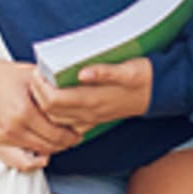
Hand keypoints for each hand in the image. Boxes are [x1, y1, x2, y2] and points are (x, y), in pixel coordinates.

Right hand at [0, 59, 79, 171]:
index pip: (58, 132)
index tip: (76, 131)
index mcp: (24, 110)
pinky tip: (38, 155)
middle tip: (70, 137)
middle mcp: (13, 128)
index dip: (71, 133)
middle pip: (50, 145)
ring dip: (50, 150)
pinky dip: (31, 162)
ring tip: (55, 143)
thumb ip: (50, 86)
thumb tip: (70, 93)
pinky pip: (17, 163)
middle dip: (65, 142)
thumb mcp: (29, 74)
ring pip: (37, 155)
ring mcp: (1, 139)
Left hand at [29, 58, 152, 133]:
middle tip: (35, 76)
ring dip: (44, 104)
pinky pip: (66, 123)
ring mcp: (90, 118)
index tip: (37, 72)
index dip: (40, 87)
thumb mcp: (126, 70)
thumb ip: (104, 71)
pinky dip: (55, 114)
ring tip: (42, 85)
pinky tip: (54, 99)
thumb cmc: (141, 78)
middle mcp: (89, 113)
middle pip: (49, 111)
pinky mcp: (92, 119)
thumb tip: (82, 73)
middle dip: (37, 94)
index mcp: (93, 100)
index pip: (53, 101)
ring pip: (55, 120)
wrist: (156, 93)